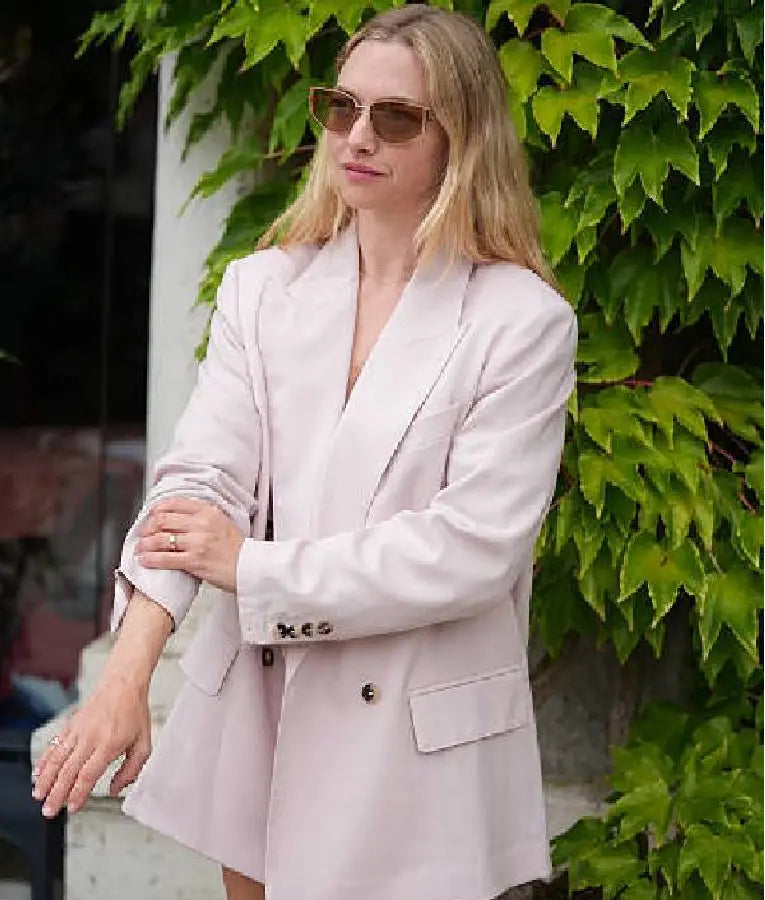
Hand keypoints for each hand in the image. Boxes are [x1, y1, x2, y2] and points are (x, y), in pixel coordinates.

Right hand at [32, 675, 150, 815]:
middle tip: (49, 810)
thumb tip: (116, 788)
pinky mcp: (70, 724)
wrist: (123, 684)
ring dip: (46, 780)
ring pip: (57, 759)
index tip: (72, 807)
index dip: (78, 794)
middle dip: (56, 793)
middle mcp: (90, 737)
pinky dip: (44, 760)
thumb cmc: (133, 712)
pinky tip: (38, 773)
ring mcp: (78, 730)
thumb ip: (132, 770)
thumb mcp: (143, 743)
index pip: (88, 774)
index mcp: (109, 744)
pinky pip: (54, 745)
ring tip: (39, 795)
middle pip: (68, 771)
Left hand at [136, 497, 244, 592]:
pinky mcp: (194, 561)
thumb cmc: (237, 549)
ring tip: (140, 548)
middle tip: (143, 534)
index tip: (151, 516)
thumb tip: (180, 517)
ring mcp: (198, 542)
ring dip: (145, 544)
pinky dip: (151, 559)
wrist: (249, 568)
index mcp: (208, 511)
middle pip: (163, 520)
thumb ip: (203, 517)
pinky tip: (144, 560)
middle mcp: (202, 524)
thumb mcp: (222, 523)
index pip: (174, 503)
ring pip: (161, 539)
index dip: (157, 510)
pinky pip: (165, 558)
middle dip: (148, 528)